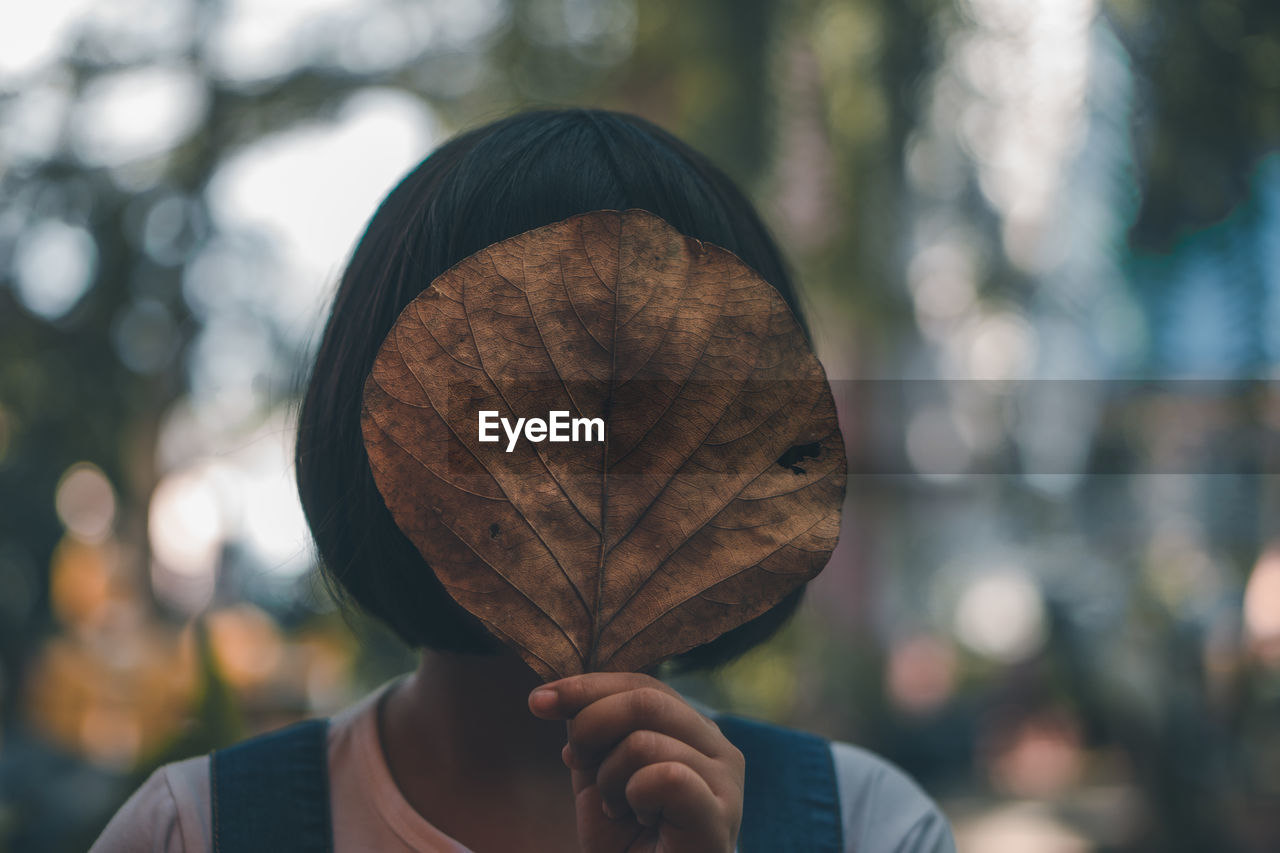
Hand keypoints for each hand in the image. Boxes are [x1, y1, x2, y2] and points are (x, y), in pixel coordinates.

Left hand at [529, 672, 743, 852]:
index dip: (586, 687)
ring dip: (610, 778)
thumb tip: (555, 698)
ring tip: (619, 808)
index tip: (538, 702)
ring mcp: (724, 781)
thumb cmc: (628, 845)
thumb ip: (589, 734)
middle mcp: (718, 747)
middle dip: (590, 725)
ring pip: (645, 741)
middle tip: (576, 761)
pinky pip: (665, 777)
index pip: (641, 685)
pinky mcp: (719, 815)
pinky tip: (642, 820)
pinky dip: (635, 796)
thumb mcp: (598, 777)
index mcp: (693, 731)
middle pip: (645, 699)